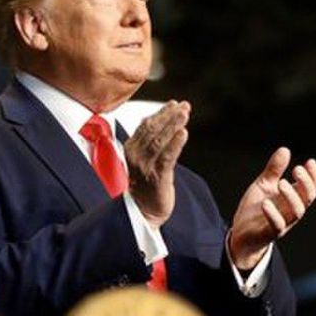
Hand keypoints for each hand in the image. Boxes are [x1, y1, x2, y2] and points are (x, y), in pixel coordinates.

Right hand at [124, 100, 190, 227]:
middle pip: (152, 130)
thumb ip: (151, 140)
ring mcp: (145, 167)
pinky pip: (166, 157)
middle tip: (183, 106)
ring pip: (159, 141)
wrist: (142, 211)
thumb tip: (163, 119)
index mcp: (131, 149)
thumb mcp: (144, 158)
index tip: (174, 104)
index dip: (160, 113)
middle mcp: (136, 156)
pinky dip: (175, 144)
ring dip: (173, 125)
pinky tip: (184, 133)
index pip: (145, 125)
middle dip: (169, 116)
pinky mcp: (157, 178)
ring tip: (185, 114)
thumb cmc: (146, 184)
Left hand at [228, 148, 315, 269]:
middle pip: (308, 198)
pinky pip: (276, 225)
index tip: (310, 162)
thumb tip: (285, 149)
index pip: (311, 188)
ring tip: (282, 183)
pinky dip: (273, 214)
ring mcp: (283, 223)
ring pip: (296, 212)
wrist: (241, 234)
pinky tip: (265, 203)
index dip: (313, 176)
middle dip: (305, 183)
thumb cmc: (255, 209)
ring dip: (291, 196)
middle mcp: (291, 211)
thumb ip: (274, 170)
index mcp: (292, 199)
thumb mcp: (264, 185)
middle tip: (296, 169)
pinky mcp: (270, 233)